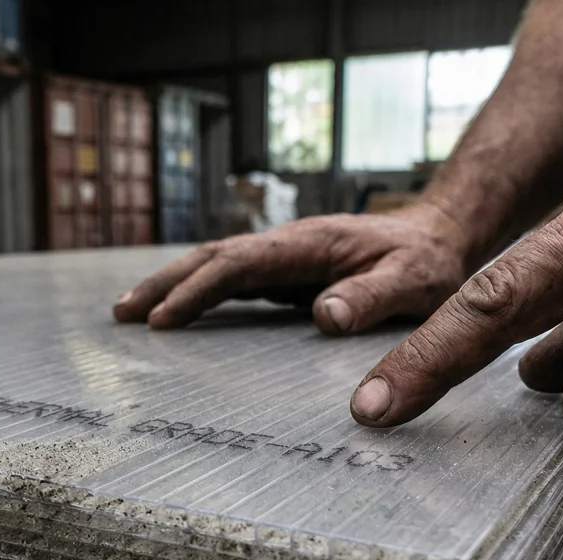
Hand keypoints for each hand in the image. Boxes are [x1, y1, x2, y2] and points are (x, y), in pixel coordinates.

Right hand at [113, 204, 473, 333]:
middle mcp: (287, 245)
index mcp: (308, 244)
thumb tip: (322, 316)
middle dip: (164, 283)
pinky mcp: (287, 273)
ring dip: (171, 285)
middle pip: (212, 257)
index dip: (198, 289)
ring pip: (215, 265)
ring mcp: (284, 258)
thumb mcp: (413, 283)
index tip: (163, 318)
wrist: (440, 238)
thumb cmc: (428, 264)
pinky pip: (232, 281)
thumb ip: (371, 298)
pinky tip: (176, 312)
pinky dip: (197, 293)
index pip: (239, 263)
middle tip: (122, 313)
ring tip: (129, 312)